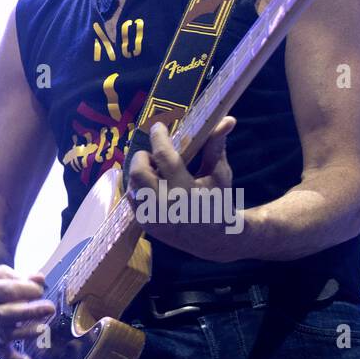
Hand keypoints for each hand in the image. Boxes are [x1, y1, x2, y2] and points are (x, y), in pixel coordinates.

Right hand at [0, 266, 55, 358]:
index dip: (25, 289)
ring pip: (4, 333)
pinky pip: (0, 352)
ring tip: (43, 329)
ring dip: (25, 333)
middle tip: (49, 307)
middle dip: (29, 311)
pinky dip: (13, 358)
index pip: (5, 290)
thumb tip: (40, 279)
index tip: (40, 289)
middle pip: (5, 313)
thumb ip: (20, 277)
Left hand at [126, 116, 243, 261]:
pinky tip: (154, 185)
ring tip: (156, 171)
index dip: (158, 137)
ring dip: (140, 172)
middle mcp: (165, 206)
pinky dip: (139, 187)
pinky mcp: (145, 224)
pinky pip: (132, 198)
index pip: (164, 156)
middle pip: (139, 171)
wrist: (214, 239)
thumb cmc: (218, 202)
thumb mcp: (219, 174)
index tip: (158, 126)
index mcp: (186, 191)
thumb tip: (227, 119)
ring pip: (132, 185)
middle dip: (144, 157)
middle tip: (155, 155)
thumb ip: (216, 146)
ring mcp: (152, 217)